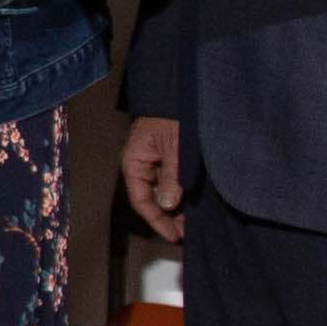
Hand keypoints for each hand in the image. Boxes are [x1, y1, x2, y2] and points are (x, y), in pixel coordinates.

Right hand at [119, 111, 190, 237]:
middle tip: (186, 232)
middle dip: (168, 216)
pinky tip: (192, 202)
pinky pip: (171, 180)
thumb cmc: (173, 113)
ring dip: (176, 206)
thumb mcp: (175, 147)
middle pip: (152, 198)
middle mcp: (142, 163)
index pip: (141, 200)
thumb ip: (172, 177)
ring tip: (192, 220)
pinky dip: (180, 192)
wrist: (180, 90)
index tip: (174, 235)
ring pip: (162, 190)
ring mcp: (155, 160)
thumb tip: (168, 204)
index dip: (157, 220)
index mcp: (134, 160)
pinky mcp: (168, 156)